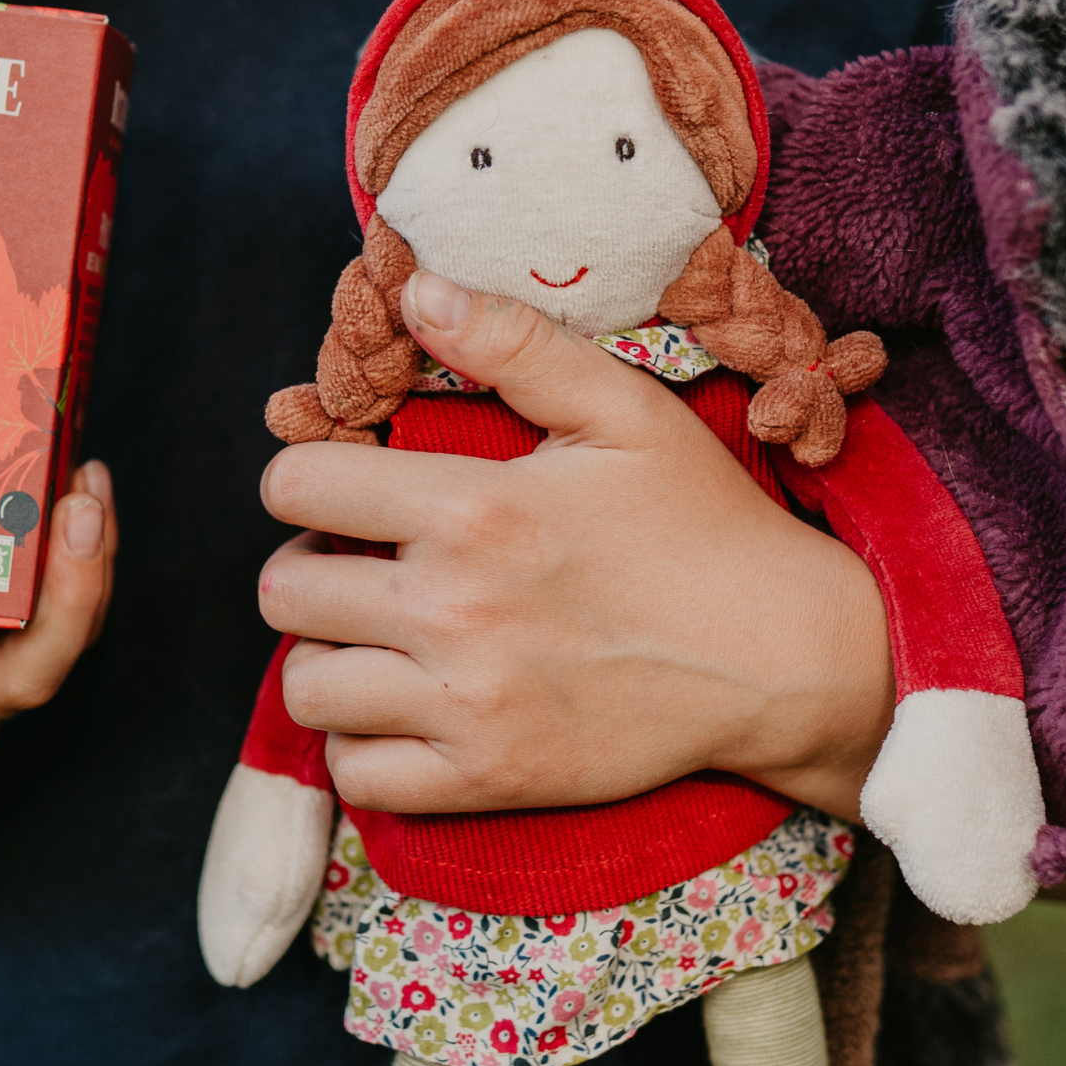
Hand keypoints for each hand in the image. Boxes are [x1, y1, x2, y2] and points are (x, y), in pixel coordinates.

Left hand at [258, 273, 894, 818]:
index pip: (296, 487)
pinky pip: (357, 776)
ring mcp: (466, 702)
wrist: (781, 658)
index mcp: (472, 508)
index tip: (340, 493)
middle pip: (284, 591)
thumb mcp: (623, 409)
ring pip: (306, 688)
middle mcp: (453, 609)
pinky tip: (398, 712)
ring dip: (326, 658)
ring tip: (371, 641)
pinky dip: (360, 746)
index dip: (304, 480)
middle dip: (308, 566)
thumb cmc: (703, 525)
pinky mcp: (487, 778)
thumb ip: (514, 342)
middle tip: (356, 566)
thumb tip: (415, 288)